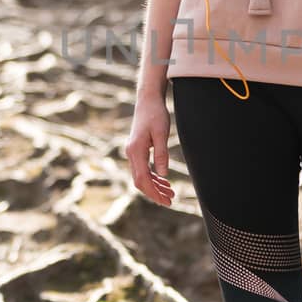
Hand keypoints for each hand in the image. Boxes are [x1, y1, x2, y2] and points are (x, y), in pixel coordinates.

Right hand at [126, 91, 175, 205]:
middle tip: (170, 201)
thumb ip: (161, 154)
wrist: (148, 100)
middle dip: (155, 193)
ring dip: (155, 186)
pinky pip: (143, 168)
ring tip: (171, 193)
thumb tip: (163, 175)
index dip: (154, 193)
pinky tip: (164, 181)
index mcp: (136, 151)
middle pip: (140, 181)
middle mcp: (131, 153)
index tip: (166, 201)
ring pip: (142, 176)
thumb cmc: (156, 114)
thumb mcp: (161, 134)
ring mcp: (133, 152)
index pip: (142, 179)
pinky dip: (153, 177)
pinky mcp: (138, 149)